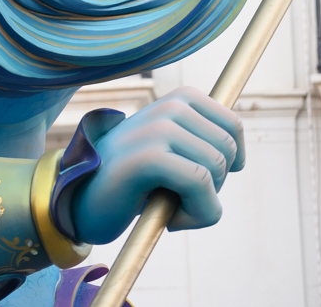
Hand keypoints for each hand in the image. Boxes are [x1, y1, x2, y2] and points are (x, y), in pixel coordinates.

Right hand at [71, 87, 244, 243]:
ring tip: (170, 208)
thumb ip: (200, 144)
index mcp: (178, 100)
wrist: (81, 203)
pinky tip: (171, 220)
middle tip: (178, 197)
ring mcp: (157, 128)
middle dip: (214, 187)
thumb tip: (239, 158)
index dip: (227, 165)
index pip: (233, 128)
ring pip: (216, 169)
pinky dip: (196, 214)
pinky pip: (200, 184)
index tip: (197, 178)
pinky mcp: (147, 156)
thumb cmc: (133, 184)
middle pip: (227, 151)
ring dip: (202, 205)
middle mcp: (169, 106)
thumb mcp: (171, 153)